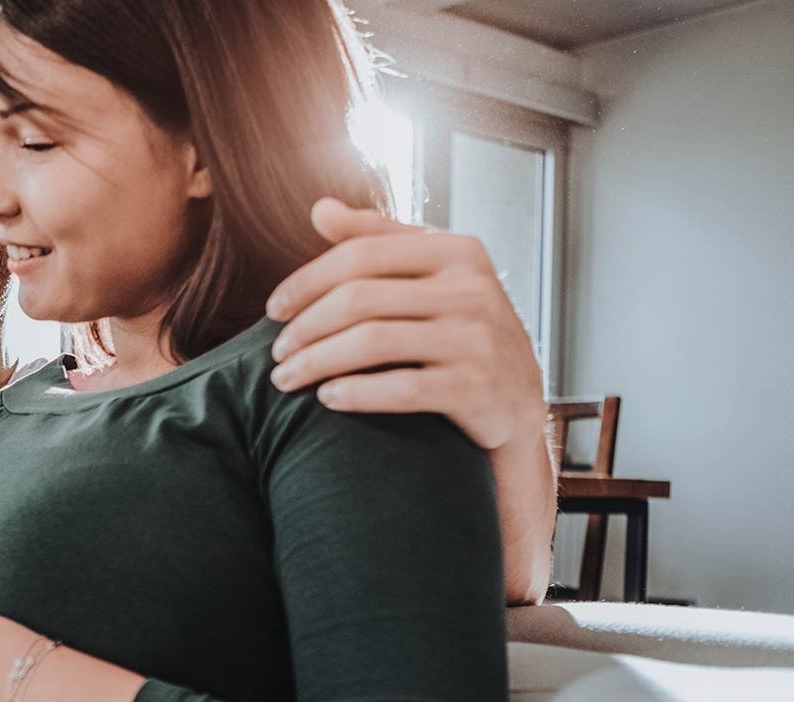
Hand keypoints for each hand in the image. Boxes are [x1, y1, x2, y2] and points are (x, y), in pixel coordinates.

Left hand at [264, 197, 550, 450]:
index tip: (274, 310)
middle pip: (360, 299)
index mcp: (457, 251)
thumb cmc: (463, 331)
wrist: (519, 401)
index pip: (361, 254)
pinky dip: (356, 393)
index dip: (307, 281)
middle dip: (305, 328)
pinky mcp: (478, 387)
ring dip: (316, 363)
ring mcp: (478, 338)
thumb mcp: (432, 276)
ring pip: (373, 342)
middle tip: (276, 354)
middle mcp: (472, 288)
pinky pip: (402, 388)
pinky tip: (327, 399)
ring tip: (285, 380)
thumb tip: (319, 209)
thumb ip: (378, 240)